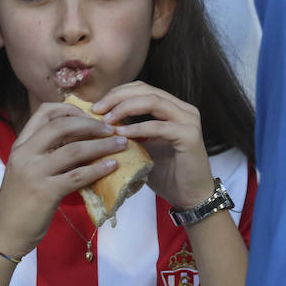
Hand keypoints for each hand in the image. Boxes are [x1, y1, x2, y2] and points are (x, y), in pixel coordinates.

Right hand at [0, 102, 126, 257]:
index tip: (90, 116)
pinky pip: (77, 176)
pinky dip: (98, 169)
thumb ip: (47, 154)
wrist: (5, 233)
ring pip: (74, 149)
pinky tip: (112, 166)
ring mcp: (34, 172)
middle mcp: (24, 154)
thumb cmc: (19, 203)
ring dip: (102, 145)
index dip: (70, 109)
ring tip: (120, 145)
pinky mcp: (45, 192)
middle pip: (62, 125)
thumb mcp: (27, 170)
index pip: (44, 112)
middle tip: (111, 130)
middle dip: (91, 124)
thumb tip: (82, 142)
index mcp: (20, 145)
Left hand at [92, 81, 212, 209]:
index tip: (96, 107)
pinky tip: (121, 134)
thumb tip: (100, 121)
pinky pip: (159, 126)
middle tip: (96, 110)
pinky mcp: (190, 136)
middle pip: (145, 90)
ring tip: (106, 120)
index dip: (117, 93)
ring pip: (153, 101)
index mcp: (173, 107)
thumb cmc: (166, 174)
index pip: (142, 89)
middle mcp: (183, 109)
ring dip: (125, 108)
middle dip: (117, 97)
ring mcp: (188, 121)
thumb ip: (129, 131)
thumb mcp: (142, 147)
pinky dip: (138, 128)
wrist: (189, 196)